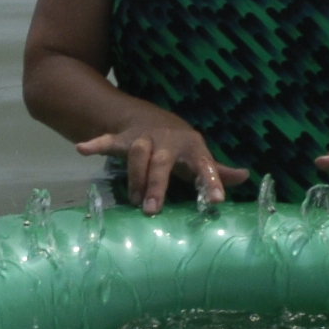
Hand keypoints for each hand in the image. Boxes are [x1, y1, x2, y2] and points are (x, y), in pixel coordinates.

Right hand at [76, 115, 248, 213]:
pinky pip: (110, 140)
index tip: (215, 201)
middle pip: (162, 161)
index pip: (204, 165)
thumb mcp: (200, 156)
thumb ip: (218, 170)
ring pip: (138, 152)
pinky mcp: (124, 138)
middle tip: (152, 211)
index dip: (211, 181)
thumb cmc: (181, 146)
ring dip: (135, 177)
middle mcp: (169, 141)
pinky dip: (97, 144)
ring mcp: (145, 138)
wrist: (151, 117)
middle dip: (157, 185)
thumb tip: (245, 176)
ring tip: (133, 200)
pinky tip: (82, 150)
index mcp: (193, 147)